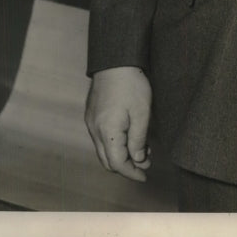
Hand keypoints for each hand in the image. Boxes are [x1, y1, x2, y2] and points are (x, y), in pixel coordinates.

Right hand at [85, 66, 152, 181]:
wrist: (114, 61)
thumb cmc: (131, 84)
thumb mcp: (141, 112)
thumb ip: (139, 139)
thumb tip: (137, 160)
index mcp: (107, 131)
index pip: (117, 163)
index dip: (131, 173)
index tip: (145, 176)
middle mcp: (95, 130)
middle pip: (108, 161)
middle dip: (127, 166)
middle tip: (146, 163)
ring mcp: (91, 123)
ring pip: (104, 151)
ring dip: (121, 155)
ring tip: (142, 149)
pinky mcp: (92, 115)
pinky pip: (102, 139)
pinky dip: (115, 144)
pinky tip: (130, 136)